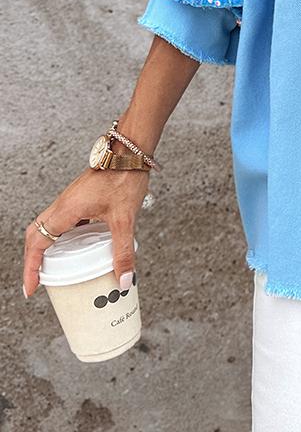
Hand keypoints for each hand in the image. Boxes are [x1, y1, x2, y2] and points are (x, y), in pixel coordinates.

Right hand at [22, 161, 150, 298]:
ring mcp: (71, 200)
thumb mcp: (125, 220)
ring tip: (54, 267)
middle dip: (33, 259)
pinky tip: (78, 244)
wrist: (131, 152)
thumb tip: (123, 279)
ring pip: (48, 226)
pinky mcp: (81, 197)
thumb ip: (123, 251)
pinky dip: (63, 235)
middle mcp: (64, 204)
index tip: (31, 287)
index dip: (31, 267)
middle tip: (38, 279)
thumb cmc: (125, 176)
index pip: (37, 242)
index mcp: (66, 209)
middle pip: (35, 234)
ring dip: (46, 246)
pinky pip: (63, 220)